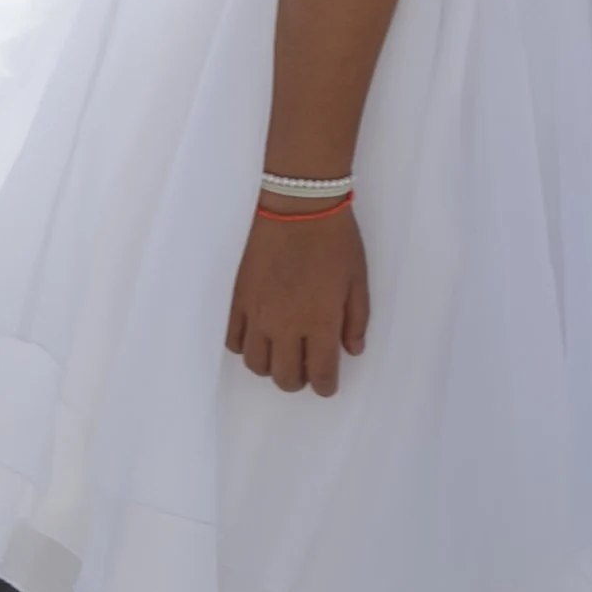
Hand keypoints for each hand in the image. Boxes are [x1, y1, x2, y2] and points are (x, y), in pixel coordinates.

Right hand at [227, 204, 370, 393]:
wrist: (297, 205)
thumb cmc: (336, 241)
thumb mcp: (358, 280)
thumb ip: (356, 320)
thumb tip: (351, 351)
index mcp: (319, 323)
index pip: (319, 374)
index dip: (325, 386)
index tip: (327, 384)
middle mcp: (284, 326)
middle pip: (284, 377)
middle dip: (299, 380)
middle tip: (307, 366)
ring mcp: (256, 315)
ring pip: (256, 364)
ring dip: (272, 366)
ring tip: (284, 351)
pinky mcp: (238, 300)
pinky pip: (233, 340)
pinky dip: (246, 346)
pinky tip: (259, 334)